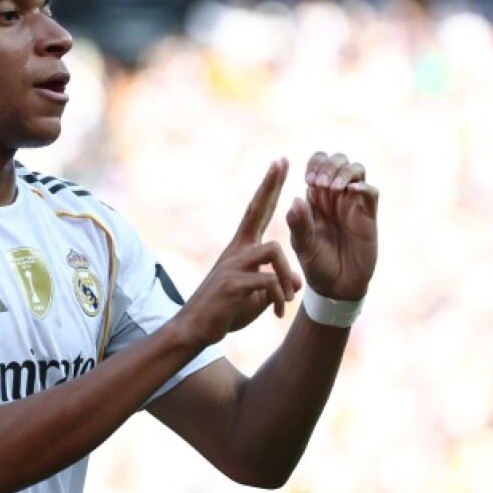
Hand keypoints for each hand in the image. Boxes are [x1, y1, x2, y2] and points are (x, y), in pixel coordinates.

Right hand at [176, 159, 302, 347]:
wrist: (195, 330)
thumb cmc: (225, 312)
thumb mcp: (257, 297)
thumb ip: (276, 285)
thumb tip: (297, 281)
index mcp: (241, 249)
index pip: (257, 211)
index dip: (268, 188)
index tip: (278, 164)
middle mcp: (236, 250)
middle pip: (255, 209)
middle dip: (269, 185)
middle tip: (279, 162)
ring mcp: (232, 264)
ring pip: (274, 250)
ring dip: (286, 275)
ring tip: (287, 299)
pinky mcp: (232, 284)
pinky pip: (268, 281)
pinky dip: (278, 297)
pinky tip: (277, 313)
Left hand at [287, 152, 379, 301]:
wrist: (336, 286)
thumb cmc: (315, 263)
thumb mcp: (301, 243)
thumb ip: (298, 222)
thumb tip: (296, 198)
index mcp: (315, 196)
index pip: (318, 163)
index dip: (315, 164)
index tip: (310, 180)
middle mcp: (335, 196)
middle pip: (339, 160)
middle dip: (330, 165)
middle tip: (321, 184)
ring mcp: (353, 204)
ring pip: (357, 170)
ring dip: (345, 172)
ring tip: (334, 188)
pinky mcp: (368, 217)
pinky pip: (371, 192)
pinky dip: (363, 187)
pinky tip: (351, 192)